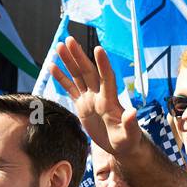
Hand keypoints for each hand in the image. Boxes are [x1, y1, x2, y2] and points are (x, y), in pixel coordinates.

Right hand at [51, 38, 142, 158]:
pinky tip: (52, 66)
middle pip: (88, 72)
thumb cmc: (127, 141)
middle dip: (78, 56)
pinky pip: (70, 89)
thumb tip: (133, 112)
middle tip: (69, 40)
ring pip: (78, 76)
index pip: (107, 78)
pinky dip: (61, 78)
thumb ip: (130, 124)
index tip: (98, 49)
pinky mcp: (82, 105)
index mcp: (111, 101)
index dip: (103, 64)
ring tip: (59, 46)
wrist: (119, 146)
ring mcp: (90, 99)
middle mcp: (99, 95)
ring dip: (69, 61)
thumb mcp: (130, 134)